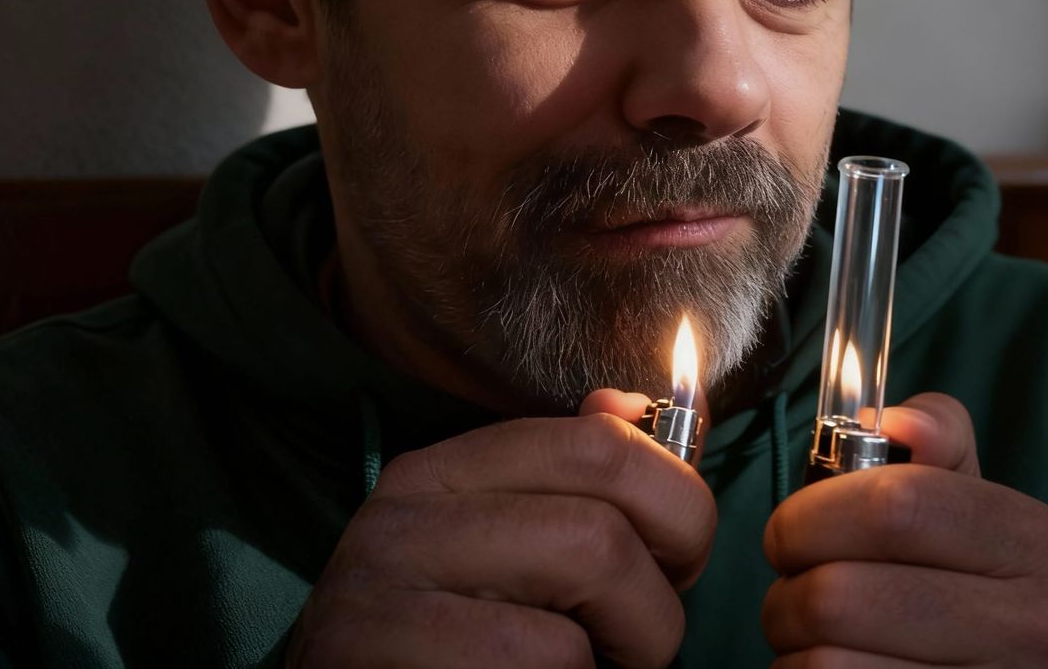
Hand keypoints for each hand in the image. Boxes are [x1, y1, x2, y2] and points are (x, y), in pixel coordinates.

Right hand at [285, 390, 715, 667]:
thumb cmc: (450, 651)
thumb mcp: (507, 553)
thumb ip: (575, 484)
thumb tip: (629, 404)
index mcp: (443, 470)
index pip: (597, 442)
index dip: (675, 505)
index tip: (673, 566)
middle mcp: (406, 508)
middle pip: (601, 521)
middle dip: (657, 599)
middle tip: (639, 646)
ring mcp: (384, 581)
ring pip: (585, 575)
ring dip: (623, 651)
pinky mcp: (373, 647)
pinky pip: (538, 659)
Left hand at [761, 394, 1047, 666]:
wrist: (995, 668)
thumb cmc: (956, 574)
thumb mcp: (963, 497)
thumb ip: (936, 436)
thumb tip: (898, 420)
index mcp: (1038, 544)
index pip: (894, 507)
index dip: (814, 514)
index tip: (789, 529)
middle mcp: (1042, 628)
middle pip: (844, 594)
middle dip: (789, 587)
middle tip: (789, 585)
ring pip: (828, 660)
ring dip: (794, 644)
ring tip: (810, 634)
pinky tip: (828, 667)